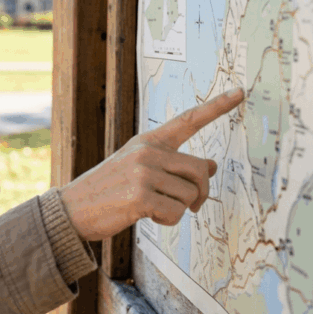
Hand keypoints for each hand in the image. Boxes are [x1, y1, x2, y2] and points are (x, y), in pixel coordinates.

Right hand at [59, 88, 244, 240]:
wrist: (71, 209)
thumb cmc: (107, 190)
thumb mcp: (138, 169)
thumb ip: (172, 165)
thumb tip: (211, 166)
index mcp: (147, 142)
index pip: (187, 120)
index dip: (216, 107)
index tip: (240, 92)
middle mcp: (146, 152)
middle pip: (200, 170)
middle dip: (200, 192)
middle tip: (190, 205)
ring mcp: (143, 173)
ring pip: (190, 195)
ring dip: (178, 209)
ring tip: (152, 208)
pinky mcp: (140, 196)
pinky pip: (176, 213)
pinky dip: (166, 221)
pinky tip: (145, 216)